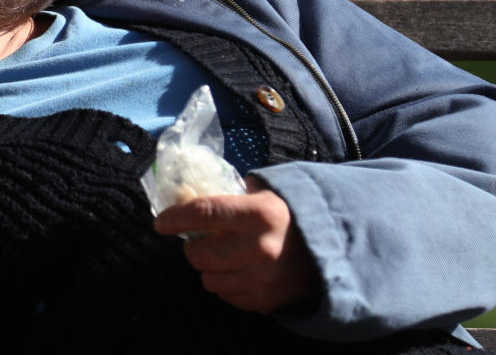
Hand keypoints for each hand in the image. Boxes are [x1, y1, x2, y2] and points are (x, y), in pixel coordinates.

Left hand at [153, 178, 318, 312]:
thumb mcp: (265, 193)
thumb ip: (230, 195)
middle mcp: (259, 249)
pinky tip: (238, 270)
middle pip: (200, 255)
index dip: (175, 218)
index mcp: (259, 214)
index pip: (203, 214)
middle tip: (197, 240)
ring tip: (221, 255)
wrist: (334, 246)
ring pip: (208, 279)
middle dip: (191, 246)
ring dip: (208, 267)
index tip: (160, 222)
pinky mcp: (265, 302)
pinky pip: (227, 296)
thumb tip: (190, 197)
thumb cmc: (292, 214)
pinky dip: (226, 283)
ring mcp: (262, 279)